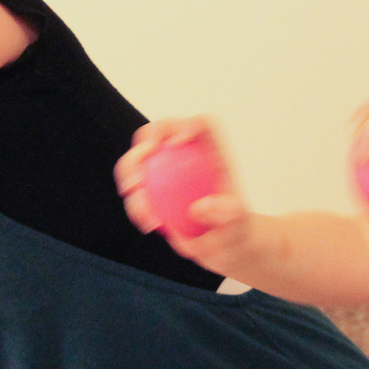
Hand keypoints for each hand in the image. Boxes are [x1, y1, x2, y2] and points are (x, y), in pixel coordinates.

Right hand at [117, 117, 256, 273]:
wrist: (222, 244)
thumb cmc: (234, 228)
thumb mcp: (237, 222)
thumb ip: (226, 213)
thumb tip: (198, 208)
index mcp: (213, 150)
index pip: (201, 125)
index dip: (186, 124)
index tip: (174, 144)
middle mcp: (187, 152)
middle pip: (162, 131)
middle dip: (146, 140)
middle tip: (146, 164)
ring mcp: (166, 168)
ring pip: (139, 157)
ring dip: (130, 173)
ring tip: (135, 197)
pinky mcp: (151, 187)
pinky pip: (135, 187)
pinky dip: (134, 202)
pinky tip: (144, 222)